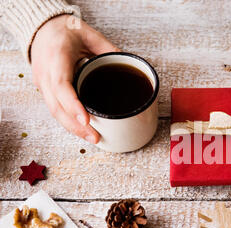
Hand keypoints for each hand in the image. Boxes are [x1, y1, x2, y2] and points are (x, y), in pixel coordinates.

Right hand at [31, 14, 118, 143]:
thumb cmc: (65, 29)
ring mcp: (43, 83)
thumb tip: (131, 65)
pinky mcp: (45, 89)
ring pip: (54, 111)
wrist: (42, 28)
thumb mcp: (90, 34)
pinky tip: (82, 129)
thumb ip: (110, 50)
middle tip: (96, 138)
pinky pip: (55, 108)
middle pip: (56, 106)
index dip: (73, 105)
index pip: (62, 85)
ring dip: (72, 128)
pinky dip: (68, 121)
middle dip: (76, 126)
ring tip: (92, 138)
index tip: (87, 119)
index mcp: (56, 57)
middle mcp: (45, 73)